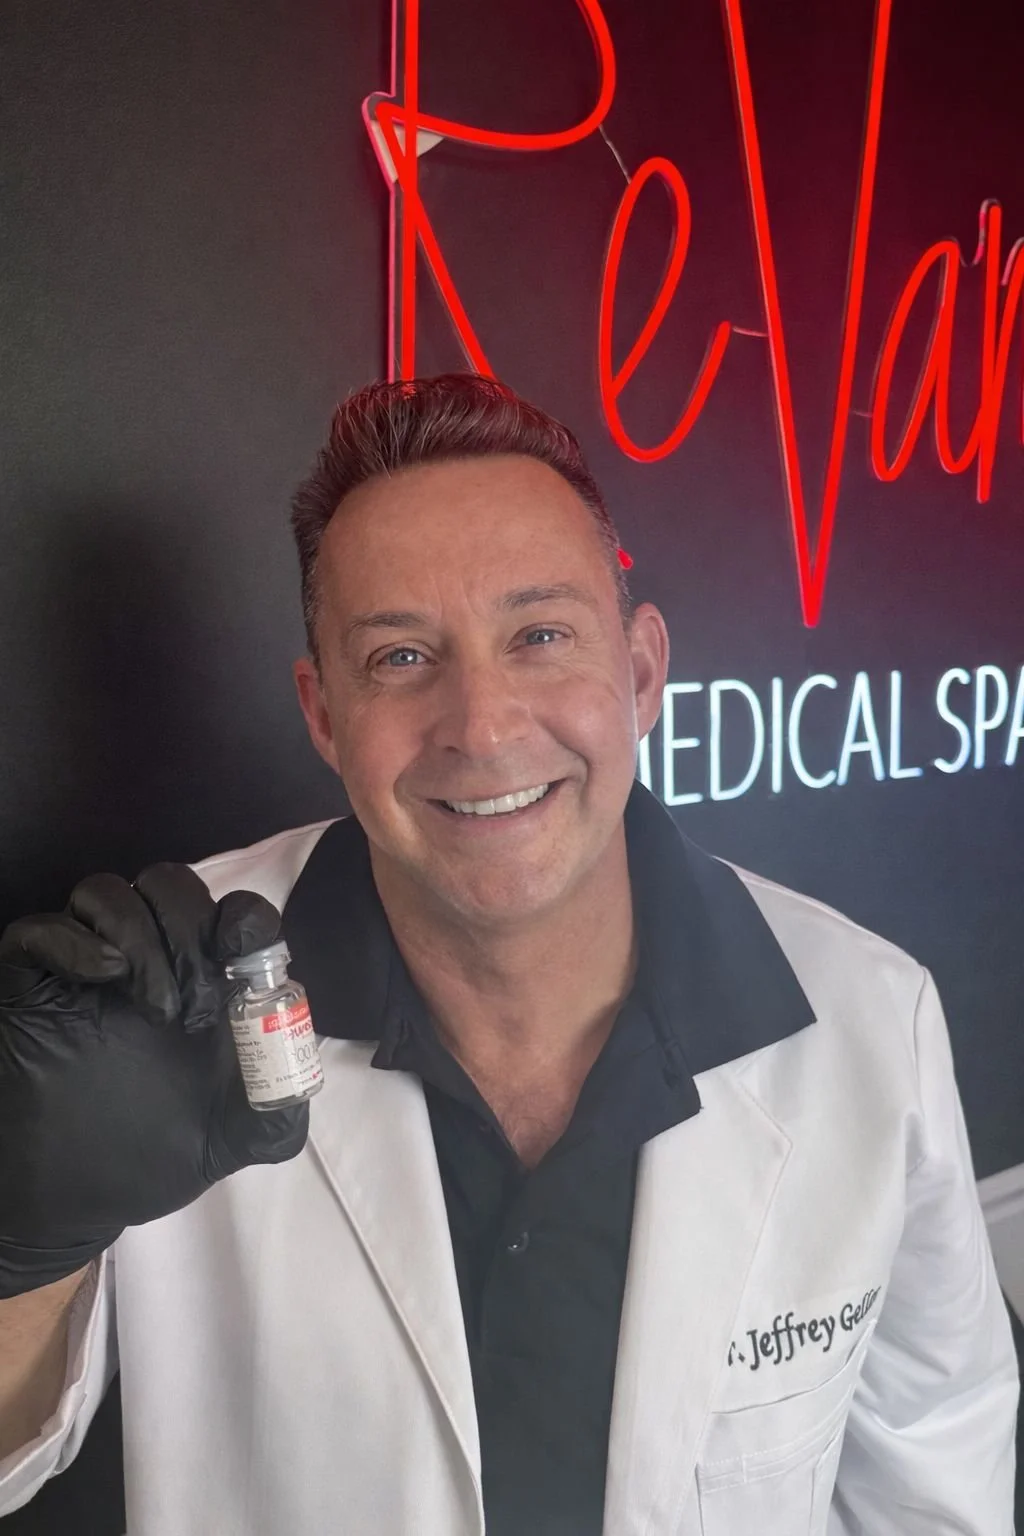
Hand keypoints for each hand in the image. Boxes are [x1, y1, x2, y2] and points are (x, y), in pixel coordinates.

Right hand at [0, 864, 308, 1297]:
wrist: (64, 1204)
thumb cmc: (145, 1159)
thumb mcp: (226, 1141)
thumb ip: (274, 1114)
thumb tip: (297, 1076)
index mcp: (201, 986)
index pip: (231, 915)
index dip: (245, 919)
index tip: (241, 948)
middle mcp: (147, 964)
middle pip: (172, 888)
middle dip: (190, 930)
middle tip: (194, 1004)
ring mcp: (84, 969)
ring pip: (109, 893)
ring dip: (140, 934)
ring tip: (154, 1006)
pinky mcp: (30, 984)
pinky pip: (42, 931)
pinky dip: (76, 940)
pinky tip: (103, 976)